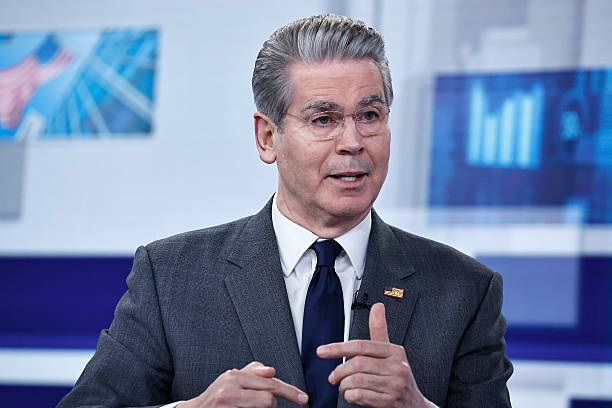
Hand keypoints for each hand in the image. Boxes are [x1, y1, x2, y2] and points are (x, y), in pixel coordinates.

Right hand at [178, 361, 307, 406]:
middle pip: (268, 400)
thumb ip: (253, 372)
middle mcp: (230, 390)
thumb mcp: (233, 378)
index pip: (270, 383)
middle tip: (284, 403)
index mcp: (235, 376)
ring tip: (251, 406)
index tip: (303, 399)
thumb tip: (272, 371)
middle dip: (274, 404)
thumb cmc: (218, 394)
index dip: (290, 391)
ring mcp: (228, 405)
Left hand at [317, 303, 427, 407]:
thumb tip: (377, 306)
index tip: (322, 351)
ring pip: (357, 380)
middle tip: (333, 377)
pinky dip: (350, 396)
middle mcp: (397, 367)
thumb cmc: (398, 377)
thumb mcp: (392, 353)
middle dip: (339, 371)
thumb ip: (380, 332)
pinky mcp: (391, 401)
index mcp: (395, 351)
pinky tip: (351, 395)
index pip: (361, 346)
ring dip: (344, 385)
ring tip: (343, 387)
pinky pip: (362, 396)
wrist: (415, 405)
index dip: (338, 348)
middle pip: (357, 364)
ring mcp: (395, 385)